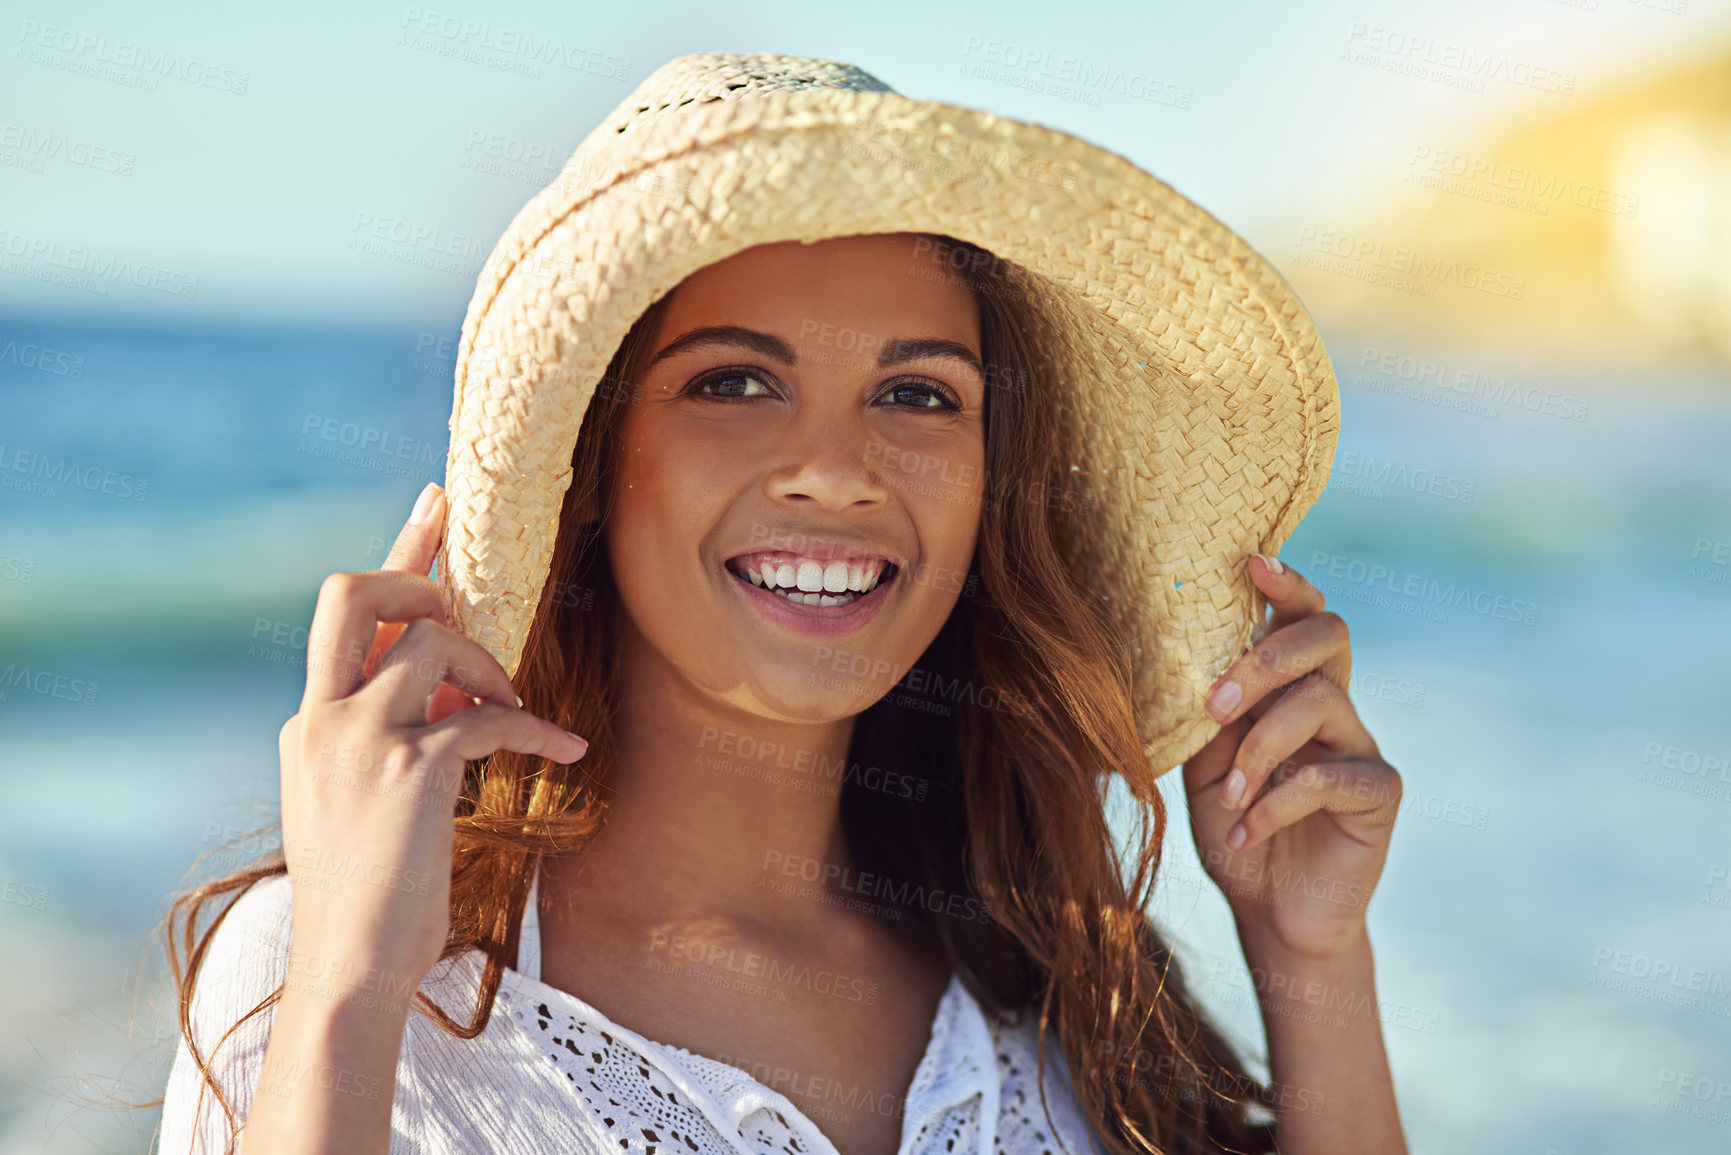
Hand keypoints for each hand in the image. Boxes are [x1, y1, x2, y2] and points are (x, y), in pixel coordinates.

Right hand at [277, 482, 588, 986]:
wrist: (350, 966)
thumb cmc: (367, 892)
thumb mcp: (356, 800)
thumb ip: (388, 735)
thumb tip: (454, 693)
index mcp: (310, 720)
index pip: (345, 612)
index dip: (399, 548)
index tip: (439, 499)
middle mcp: (323, 716)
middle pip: (357, 591)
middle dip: (421, 579)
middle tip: (467, 615)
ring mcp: (362, 739)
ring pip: (435, 643)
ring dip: (489, 668)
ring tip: (510, 713)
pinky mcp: (411, 769)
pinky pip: (490, 716)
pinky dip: (534, 729)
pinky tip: (565, 751)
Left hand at [1182, 555, 1400, 960]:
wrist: (1270, 911)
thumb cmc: (1233, 827)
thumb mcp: (1201, 766)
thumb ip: (1204, 714)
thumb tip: (1179, 658)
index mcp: (1290, 687)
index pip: (1302, 616)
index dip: (1286, 584)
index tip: (1249, 562)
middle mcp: (1334, 704)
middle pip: (1329, 635)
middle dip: (1265, 658)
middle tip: (1215, 704)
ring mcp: (1361, 745)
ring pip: (1321, 702)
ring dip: (1259, 748)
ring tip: (1228, 797)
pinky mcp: (1379, 792)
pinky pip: (1328, 775)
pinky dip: (1274, 803)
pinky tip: (1244, 833)